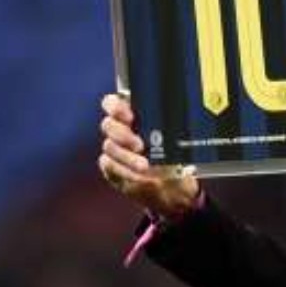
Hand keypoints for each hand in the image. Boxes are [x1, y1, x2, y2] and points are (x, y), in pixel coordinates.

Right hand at [98, 94, 199, 216]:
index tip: (130, 117)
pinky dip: (125, 171)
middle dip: (123, 135)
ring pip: (109, 147)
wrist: (173, 183)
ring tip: (145, 166)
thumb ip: (170, 124)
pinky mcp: (110, 167)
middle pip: (108, 125)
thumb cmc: (175, 153)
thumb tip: (175, 114)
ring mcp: (113, 148)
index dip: (116, 107)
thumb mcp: (177, 138)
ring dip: (127, 157)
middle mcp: (119, 128)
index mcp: (131, 114)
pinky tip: (139, 177)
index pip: (112, 103)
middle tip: (140, 146)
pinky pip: (110, 166)